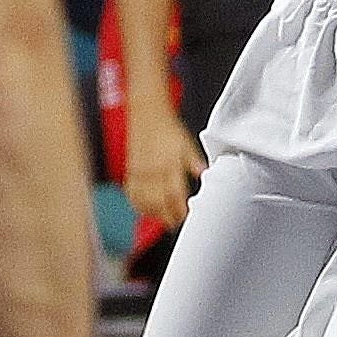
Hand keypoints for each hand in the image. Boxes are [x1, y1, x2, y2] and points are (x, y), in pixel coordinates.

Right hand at [125, 101, 206, 228]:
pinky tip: (146, 209)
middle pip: (158, 203)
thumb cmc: (168, 128)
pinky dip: (138, 206)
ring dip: (153, 214)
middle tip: (176, 222)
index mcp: (169, 164)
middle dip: (167, 217)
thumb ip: (195, 162)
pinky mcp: (130, 172)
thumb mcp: (188, 144)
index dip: (179, 210)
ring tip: (164, 218)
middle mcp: (152, 171)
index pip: (174, 195)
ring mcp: (139, 173)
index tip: (185, 216)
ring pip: (143, 202)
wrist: (147, 114)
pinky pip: (132, 195)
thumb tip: (206, 174)